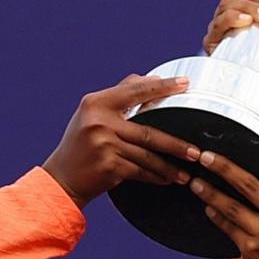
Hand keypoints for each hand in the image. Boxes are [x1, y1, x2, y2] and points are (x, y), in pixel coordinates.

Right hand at [43, 74, 202, 204]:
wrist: (61, 179)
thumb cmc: (81, 145)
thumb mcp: (92, 114)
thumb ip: (120, 96)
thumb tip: (151, 79)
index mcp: (96, 103)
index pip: (135, 90)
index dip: (163, 87)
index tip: (185, 84)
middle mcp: (99, 121)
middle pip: (148, 130)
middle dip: (176, 143)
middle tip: (196, 150)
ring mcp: (104, 145)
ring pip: (147, 155)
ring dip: (170, 166)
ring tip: (187, 171)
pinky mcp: (109, 166)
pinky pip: (141, 172)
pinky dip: (156, 176)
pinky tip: (168, 179)